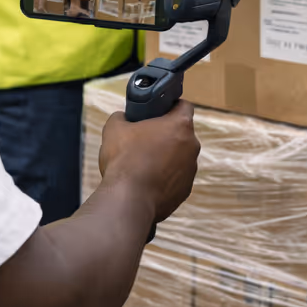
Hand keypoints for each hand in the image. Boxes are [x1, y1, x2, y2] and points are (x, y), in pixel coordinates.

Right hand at [97, 100, 199, 223]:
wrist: (129, 200)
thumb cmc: (124, 160)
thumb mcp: (114, 128)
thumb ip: (122, 117)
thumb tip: (123, 118)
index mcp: (180, 126)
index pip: (184, 106)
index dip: (171, 106)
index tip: (158, 111)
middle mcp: (192, 146)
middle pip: (181, 133)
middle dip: (165, 134)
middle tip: (144, 138)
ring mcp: (190, 170)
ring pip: (179, 157)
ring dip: (166, 157)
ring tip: (143, 164)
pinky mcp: (185, 190)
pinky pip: (176, 178)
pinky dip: (165, 178)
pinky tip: (146, 182)